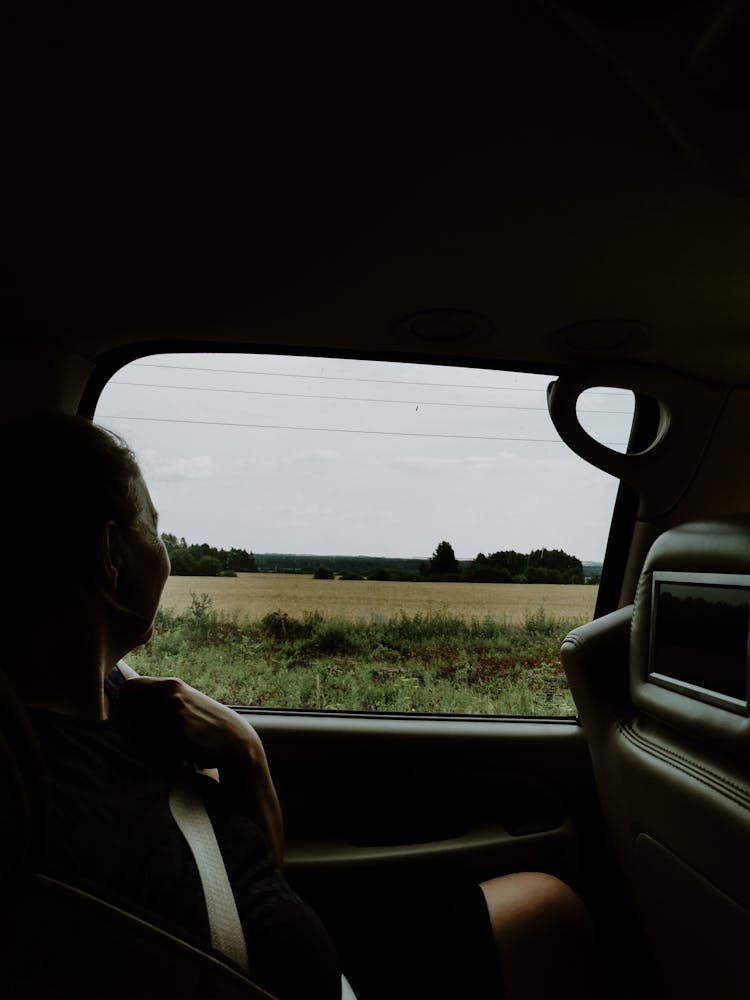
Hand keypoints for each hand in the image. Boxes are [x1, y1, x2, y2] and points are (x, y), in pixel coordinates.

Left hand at [119, 676, 283, 864]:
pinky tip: (182, 750)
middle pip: (129, 710)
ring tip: (173, 742)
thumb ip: (161, 698)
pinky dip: (163, 751)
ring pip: (141, 729)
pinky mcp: (179, 735)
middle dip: (134, 723)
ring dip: (150, 739)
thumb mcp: (186, 702)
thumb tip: (125, 703)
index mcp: (172, 685)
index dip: (125, 703)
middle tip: (152, 733)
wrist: (236, 743)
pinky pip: (156, 746)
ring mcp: (174, 714)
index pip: (129, 688)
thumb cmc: (207, 724)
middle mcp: (171, 695)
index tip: (132, 716)